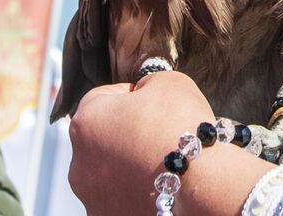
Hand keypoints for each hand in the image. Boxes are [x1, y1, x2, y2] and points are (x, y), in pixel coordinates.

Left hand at [68, 71, 264, 215]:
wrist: (204, 184)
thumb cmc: (183, 127)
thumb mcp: (169, 82)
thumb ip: (146, 82)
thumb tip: (142, 93)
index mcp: (85, 121)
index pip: (102, 96)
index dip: (130, 95)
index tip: (154, 104)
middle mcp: (78, 163)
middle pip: (101, 138)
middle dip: (126, 134)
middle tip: (160, 135)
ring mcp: (91, 197)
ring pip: (108, 173)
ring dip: (128, 166)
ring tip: (163, 164)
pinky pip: (119, 199)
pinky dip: (135, 192)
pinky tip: (163, 186)